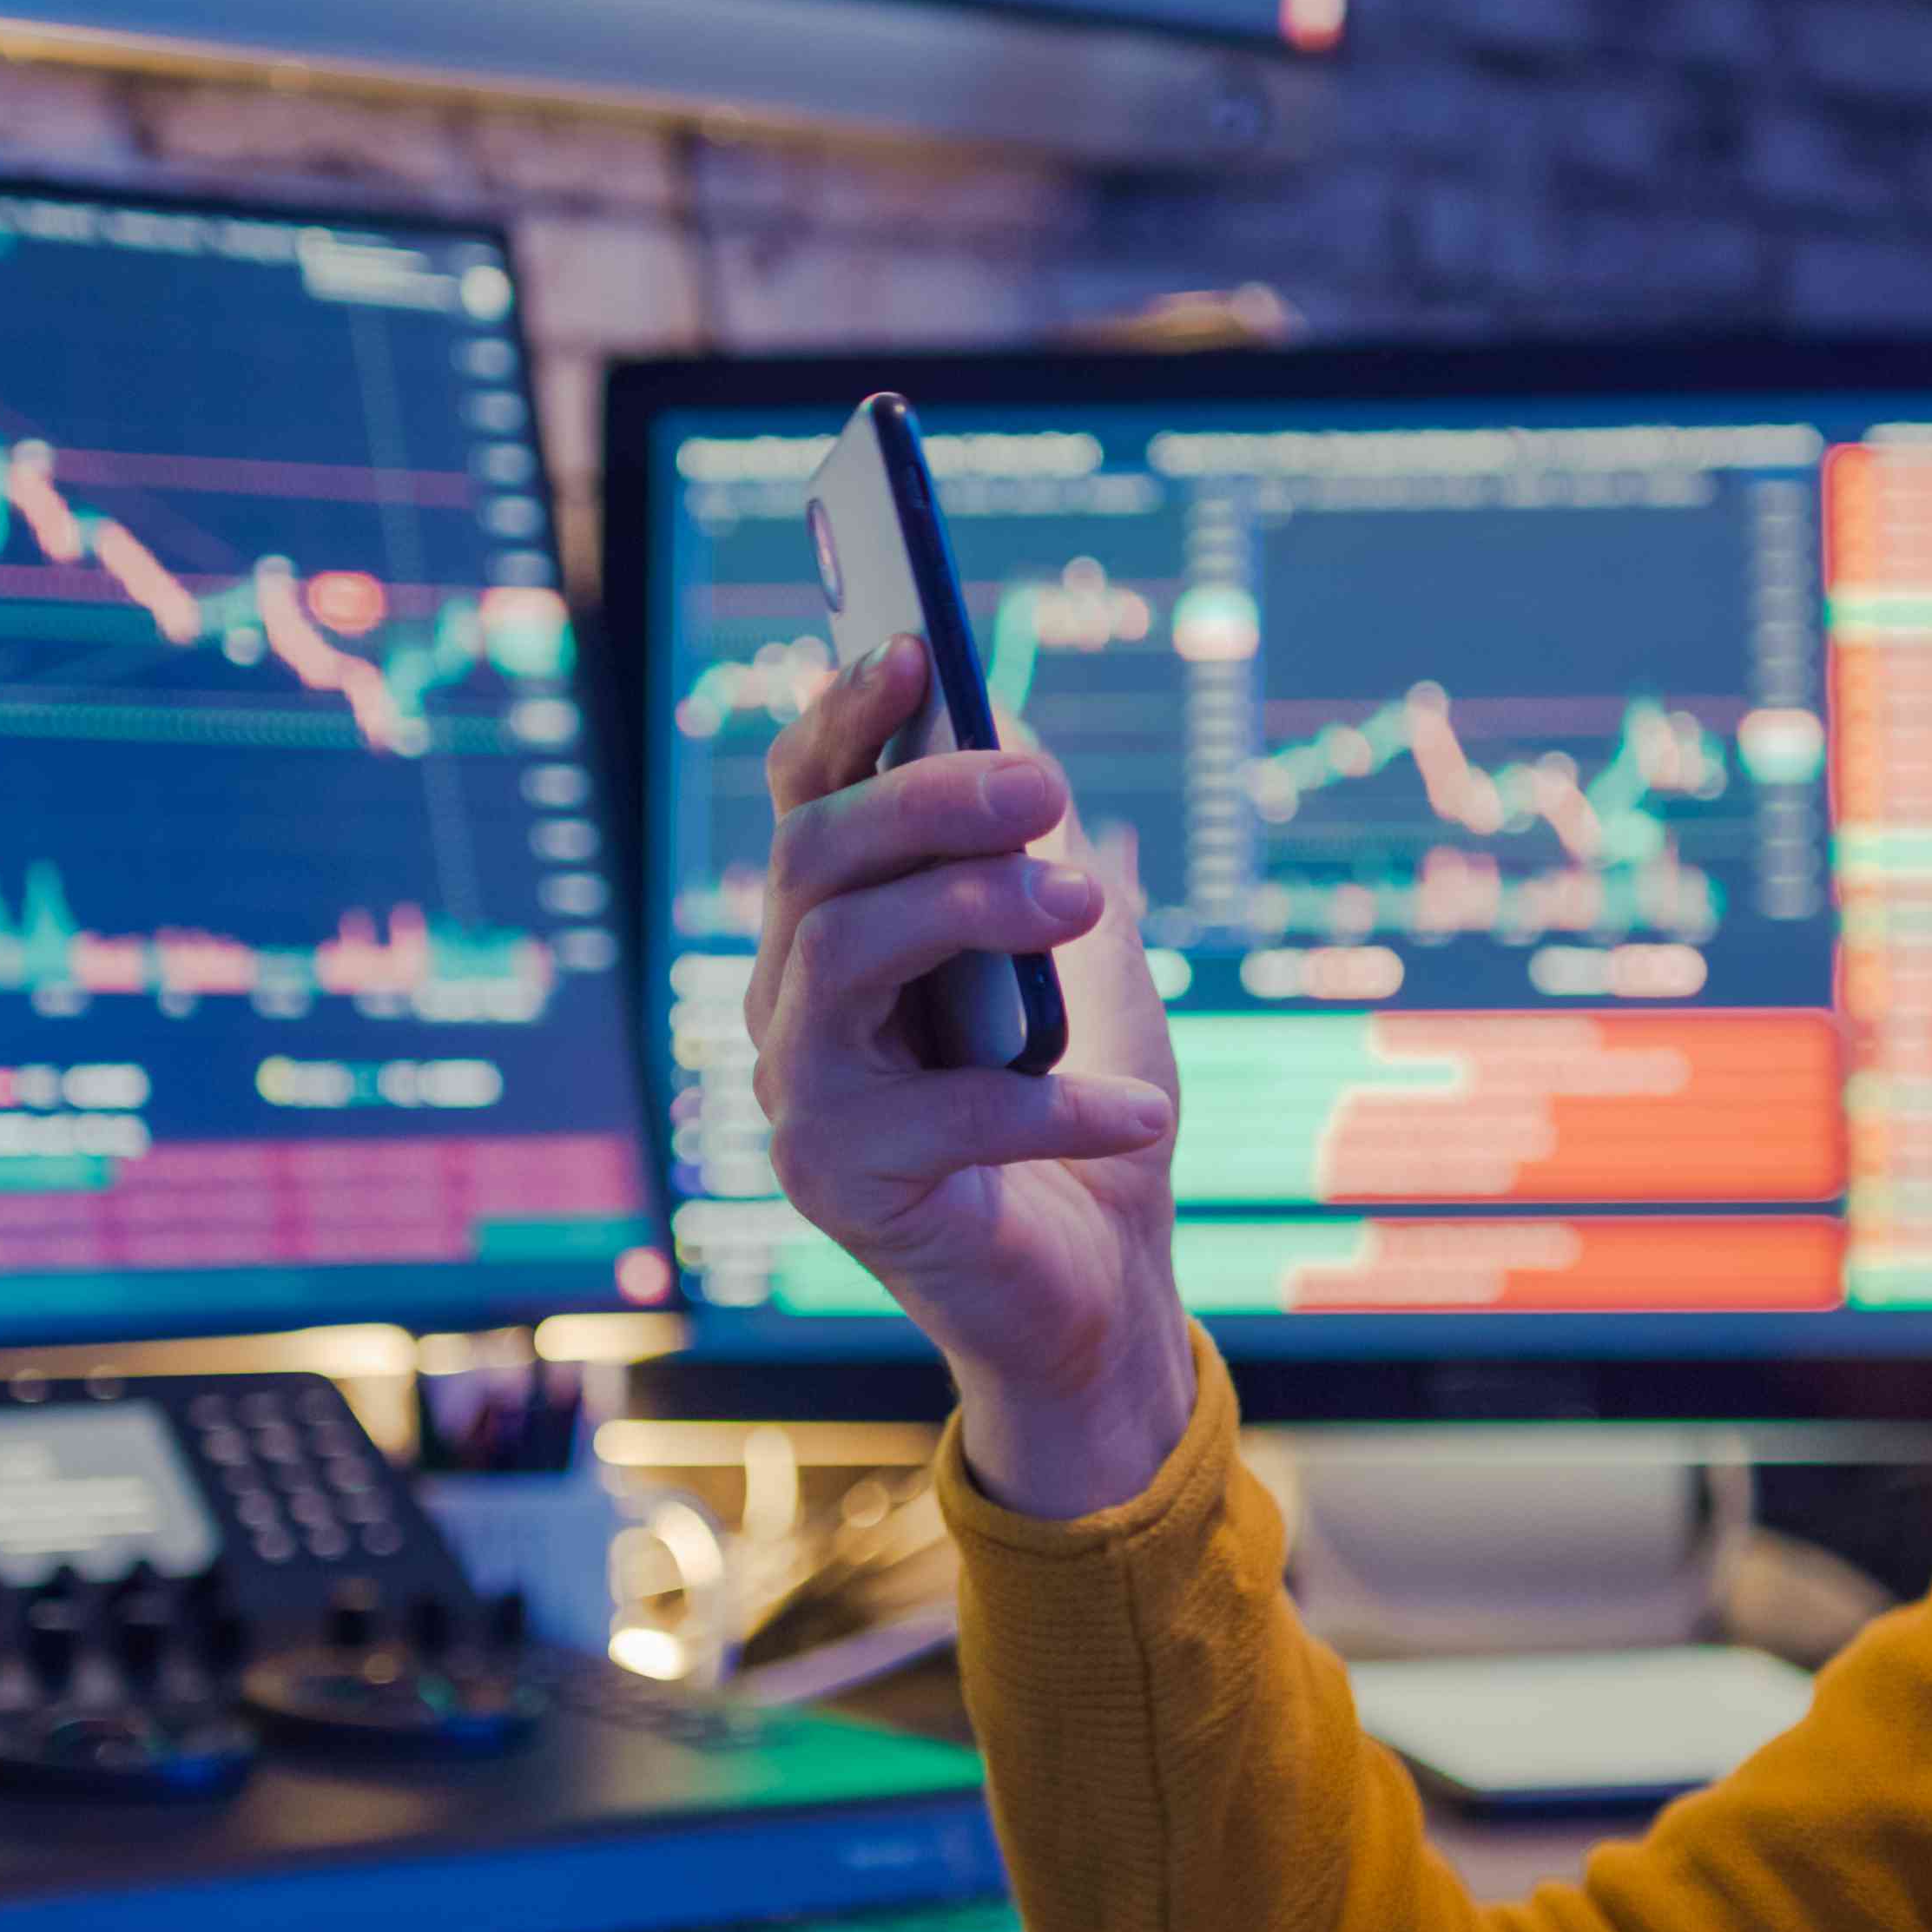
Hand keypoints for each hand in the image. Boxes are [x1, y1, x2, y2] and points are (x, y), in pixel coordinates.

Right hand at [746, 640, 1196, 1516]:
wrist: (1095, 1288)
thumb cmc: (1077, 1105)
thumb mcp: (1070, 952)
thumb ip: (1030, 849)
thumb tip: (1005, 723)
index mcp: (830, 934)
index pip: (802, 801)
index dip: (841, 717)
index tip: (912, 642)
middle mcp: (788, 1006)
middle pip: (812, 861)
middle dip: (925, 802)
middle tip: (1044, 787)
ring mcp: (800, 1099)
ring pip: (841, 953)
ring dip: (972, 909)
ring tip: (1087, 906)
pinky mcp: (842, 1188)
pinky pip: (942, 1117)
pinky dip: (1055, 1105)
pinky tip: (1143, 1109)